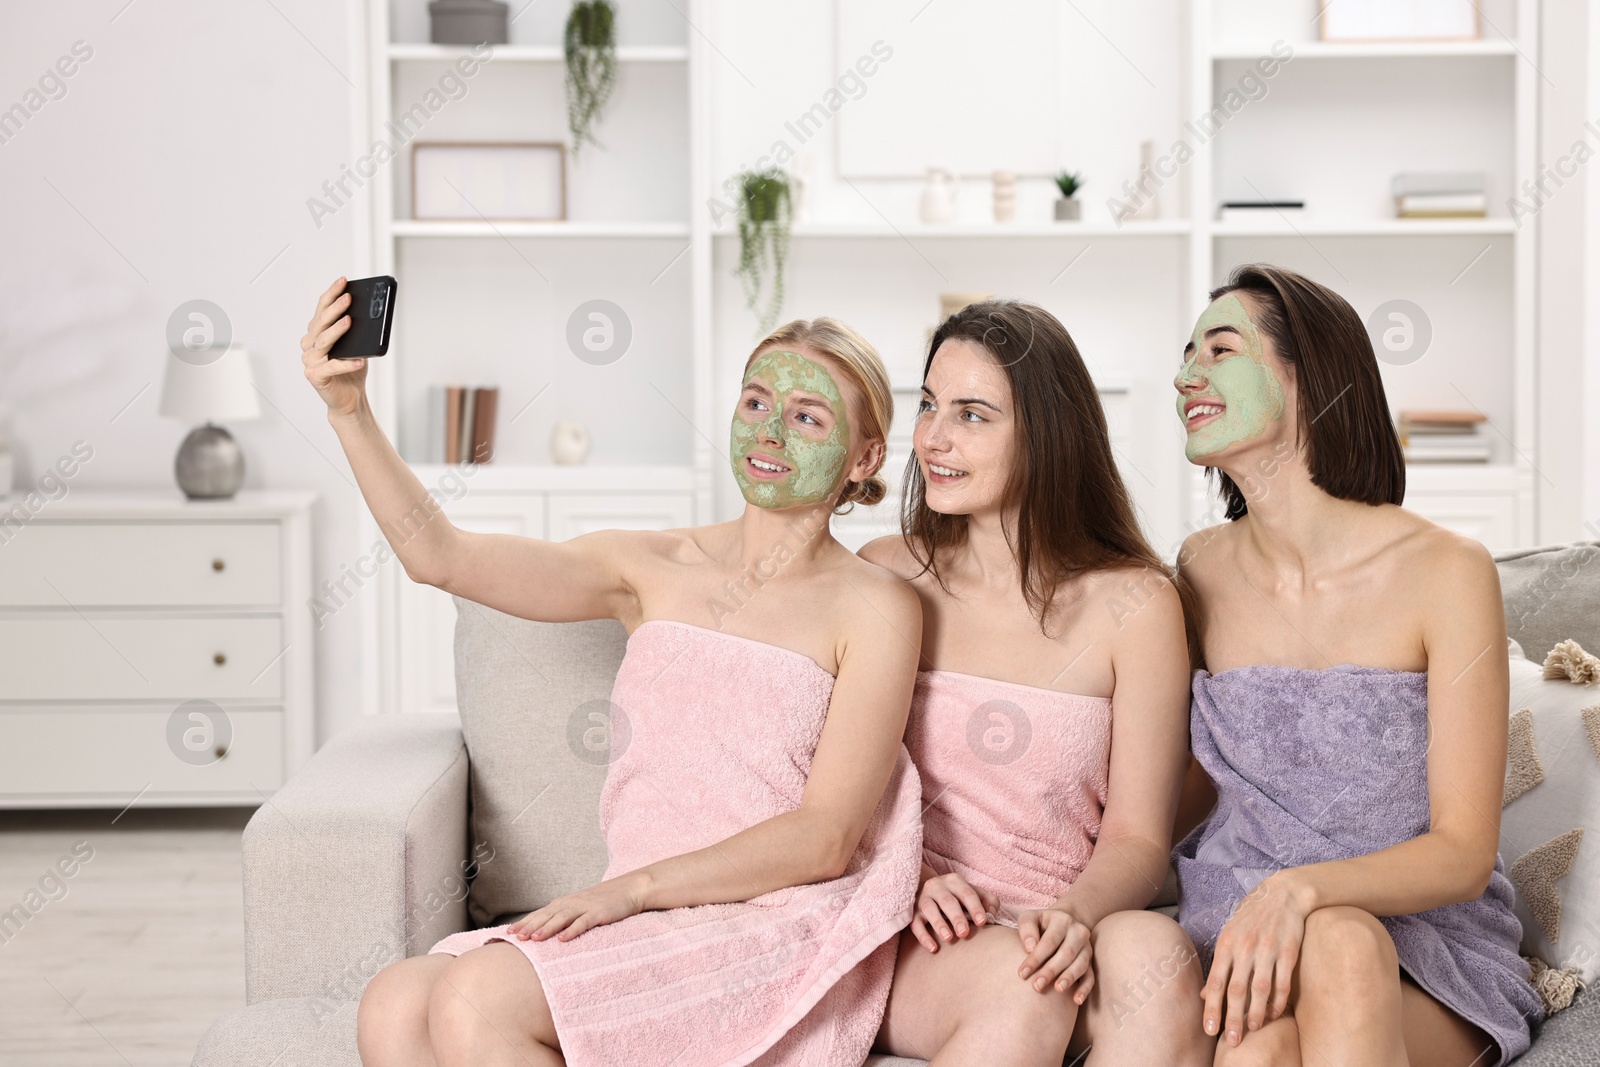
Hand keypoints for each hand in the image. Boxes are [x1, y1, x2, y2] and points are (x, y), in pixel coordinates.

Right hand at [300, 277, 367, 419]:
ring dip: (337, 330)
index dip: (331, 294)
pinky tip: (359, 360)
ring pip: (324, 342)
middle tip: (348, 298)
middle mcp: (310, 345)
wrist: (350, 399)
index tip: (343, 281)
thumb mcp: (357, 346)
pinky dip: (346, 363)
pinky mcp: (316, 376)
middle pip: (321, 323)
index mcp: (316, 334)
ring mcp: (311, 361)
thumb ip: (356, 331)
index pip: (321, 309)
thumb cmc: (352, 371)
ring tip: (350, 321)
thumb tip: (370, 313)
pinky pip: (332, 367)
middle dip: (335, 308)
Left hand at [507, 873, 647, 942]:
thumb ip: (565, 916)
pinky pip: (583, 923)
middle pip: (546, 916)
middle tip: (515, 937)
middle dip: (530, 926)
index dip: (525, 922)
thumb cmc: (603, 900)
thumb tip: (547, 929)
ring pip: (562, 918)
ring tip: (534, 939)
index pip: (540, 913)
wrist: (629, 889)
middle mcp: (571, 903)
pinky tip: (563, 939)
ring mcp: (585, 907)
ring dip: (547, 929)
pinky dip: (572, 930)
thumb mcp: (581, 906)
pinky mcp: (598, 913)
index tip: (509, 933)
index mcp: (565, 902)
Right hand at [910, 872, 998, 951]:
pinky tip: (933, 948)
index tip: (983, 922)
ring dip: (938, 923)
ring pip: (929, 909)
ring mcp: (923, 898)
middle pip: (947, 901)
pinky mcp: (913, 912)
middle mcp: (937, 886)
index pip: (967, 893)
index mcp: (955, 881)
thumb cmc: (958, 896)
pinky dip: (923, 936)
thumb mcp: (974, 893)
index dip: (975, 907)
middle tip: (964, 933)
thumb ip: (988, 901)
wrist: (928, 890)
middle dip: (956, 917)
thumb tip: (992, 914)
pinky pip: (915, 924)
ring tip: (948, 938)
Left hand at [1016, 903, 1094, 1000]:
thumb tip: (1029, 948)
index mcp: (1062, 920)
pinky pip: (1091, 976)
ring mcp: (1087, 948)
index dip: (1035, 958)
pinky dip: (1085, 988)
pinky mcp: (1091, 962)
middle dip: (1051, 971)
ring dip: (1069, 978)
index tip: (1022, 974)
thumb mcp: (1030, 917)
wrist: (1064, 921)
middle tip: (1036, 986)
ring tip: (1057, 989)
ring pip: (1080, 964)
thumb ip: (1027, 929)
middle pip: (1066, 954)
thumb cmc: (1041, 923)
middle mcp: (1078, 932)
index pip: (1049, 942)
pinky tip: (1077, 1000)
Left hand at [1202, 872, 1310, 1046]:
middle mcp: (1245, 947)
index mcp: (1226, 943)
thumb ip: (1220, 964)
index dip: (1212, 1008)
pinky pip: (1282, 983)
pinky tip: (1273, 1014)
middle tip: (1232, 1040)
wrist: (1283, 893)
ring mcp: (1268, 950)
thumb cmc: (1251, 916)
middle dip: (1233, 1018)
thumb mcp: (1229, 934)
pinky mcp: (1288, 952)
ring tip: (1253, 1030)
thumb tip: (1204, 994)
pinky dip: (1278, 1002)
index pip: (1215, 981)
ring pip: (1260, 989)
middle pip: (1237, 990)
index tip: (1209, 1030)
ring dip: (1256, 1013)